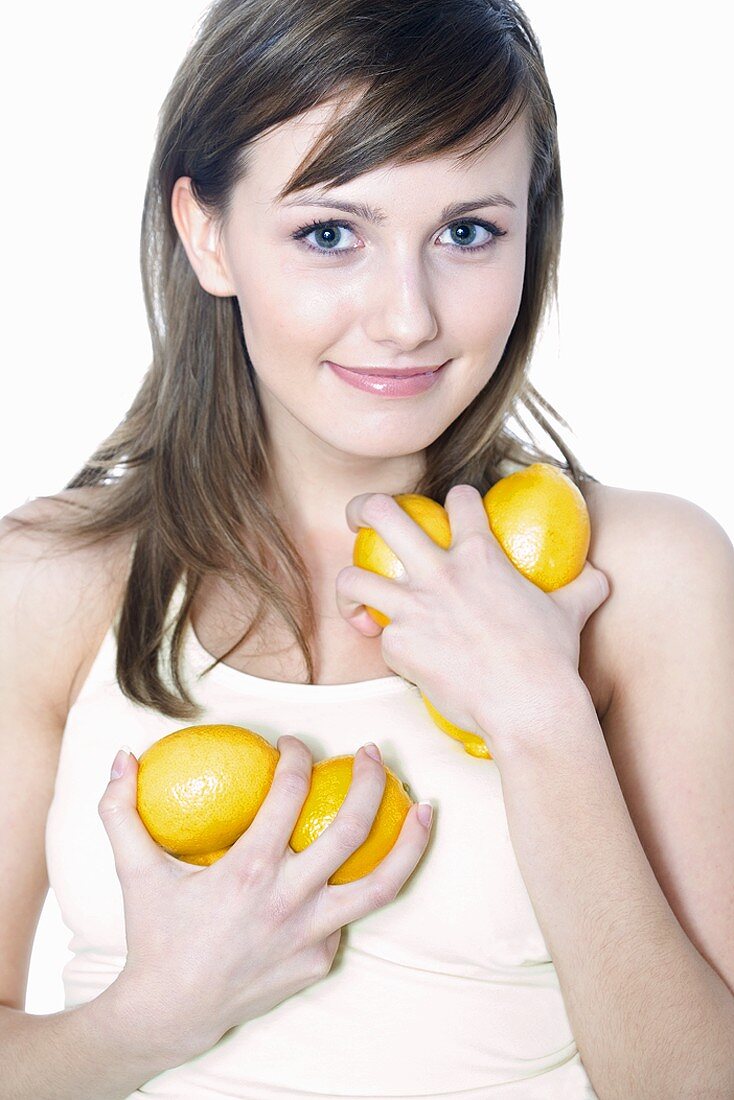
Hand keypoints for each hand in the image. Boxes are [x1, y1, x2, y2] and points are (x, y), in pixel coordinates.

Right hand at [98, 736, 431, 1059]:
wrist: (172, 1015)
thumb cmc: (156, 936)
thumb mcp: (133, 872)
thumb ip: (120, 811)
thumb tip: (120, 757)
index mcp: (248, 871)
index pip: (289, 794)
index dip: (298, 757)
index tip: (297, 744)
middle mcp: (289, 901)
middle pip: (352, 829)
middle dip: (372, 780)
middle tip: (374, 752)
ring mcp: (312, 935)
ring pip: (381, 883)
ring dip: (410, 841)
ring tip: (425, 808)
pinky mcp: (321, 961)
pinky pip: (348, 919)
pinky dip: (360, 887)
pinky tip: (362, 866)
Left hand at [335, 484, 609, 756]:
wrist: (529, 706)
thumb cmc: (551, 659)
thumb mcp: (572, 611)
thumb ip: (582, 586)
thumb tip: (600, 576)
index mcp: (481, 553)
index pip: (459, 498)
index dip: (456, 501)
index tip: (449, 513)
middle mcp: (440, 572)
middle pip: (382, 514)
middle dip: (362, 509)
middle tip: (359, 520)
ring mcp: (415, 607)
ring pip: (352, 578)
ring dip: (350, 588)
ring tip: (357, 600)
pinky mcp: (399, 644)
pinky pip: (380, 639)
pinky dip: (388, 647)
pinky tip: (402, 659)